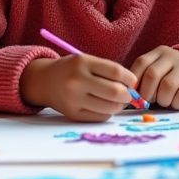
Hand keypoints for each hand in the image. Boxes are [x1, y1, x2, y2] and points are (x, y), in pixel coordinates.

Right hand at [20, 55, 137, 121]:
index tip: (132, 81)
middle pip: (114, 92)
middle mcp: (77, 81)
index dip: (130, 78)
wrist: (44, 81)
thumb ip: (108, 71)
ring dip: (119, 105)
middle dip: (128, 95)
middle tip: (128, 94)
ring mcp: (74, 99)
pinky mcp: (73, 114)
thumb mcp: (87, 61)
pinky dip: (108, 112)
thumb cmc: (72, 70)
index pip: (116, 72)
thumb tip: (133, 87)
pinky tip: (104, 106)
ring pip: (110, 107)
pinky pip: (101, 117)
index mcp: (82, 63)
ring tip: (117, 101)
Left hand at [131, 46, 178, 108]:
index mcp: (159, 52)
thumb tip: (130, 96)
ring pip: (167, 86)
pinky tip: (176, 103)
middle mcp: (172, 56)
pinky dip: (176, 104)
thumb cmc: (173, 74)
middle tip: (150, 100)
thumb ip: (144, 78)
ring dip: (162, 100)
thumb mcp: (159, 69)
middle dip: (147, 93)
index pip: (141, 63)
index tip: (135, 93)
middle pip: (152, 75)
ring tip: (165, 101)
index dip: (135, 81)